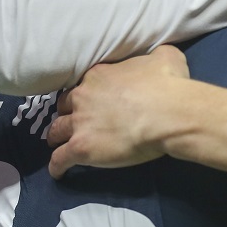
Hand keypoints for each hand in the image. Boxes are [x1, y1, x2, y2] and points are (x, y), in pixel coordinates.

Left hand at [47, 46, 187, 177]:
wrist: (169, 114)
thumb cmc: (169, 85)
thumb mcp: (166, 58)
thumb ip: (155, 55)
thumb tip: (158, 54)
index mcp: (99, 75)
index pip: (85, 83)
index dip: (90, 92)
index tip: (97, 99)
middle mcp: (83, 96)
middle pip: (65, 105)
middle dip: (69, 112)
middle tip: (79, 121)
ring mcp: (80, 123)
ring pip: (56, 130)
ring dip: (57, 136)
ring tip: (60, 144)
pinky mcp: (81, 148)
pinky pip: (60, 159)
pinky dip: (57, 165)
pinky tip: (59, 171)